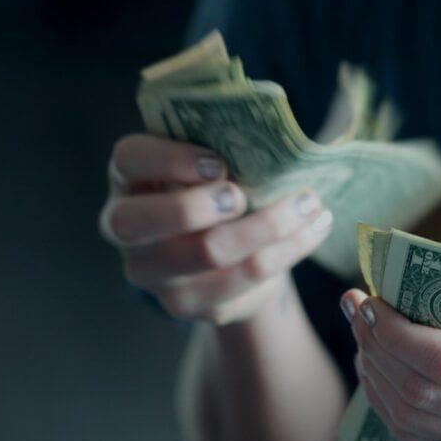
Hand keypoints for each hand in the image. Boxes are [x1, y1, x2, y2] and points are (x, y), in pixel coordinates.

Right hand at [99, 134, 332, 323]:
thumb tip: (272, 136)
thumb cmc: (217, 188)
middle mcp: (127, 230)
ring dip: (268, 226)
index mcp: (129, 179)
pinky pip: (243, 281)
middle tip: (243, 195)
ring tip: (309, 204)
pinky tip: (313, 229)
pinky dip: (287, 251)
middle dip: (198, 206)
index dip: (169, 159)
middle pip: (143, 222)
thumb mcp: (211, 162)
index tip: (218, 162)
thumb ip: (224, 146)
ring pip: (207, 254)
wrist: (229, 253)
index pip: (129, 160)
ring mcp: (154, 274)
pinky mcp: (190, 304)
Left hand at [342, 283, 440, 440]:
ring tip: (363, 335)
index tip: (368, 299)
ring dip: (373, 374)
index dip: (393, 332)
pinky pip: (418, 438)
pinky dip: (387, 401)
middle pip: (419, 393)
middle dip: (374, 347)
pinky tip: (378, 367)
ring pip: (410, 421)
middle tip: (356, 309)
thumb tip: (394, 273)